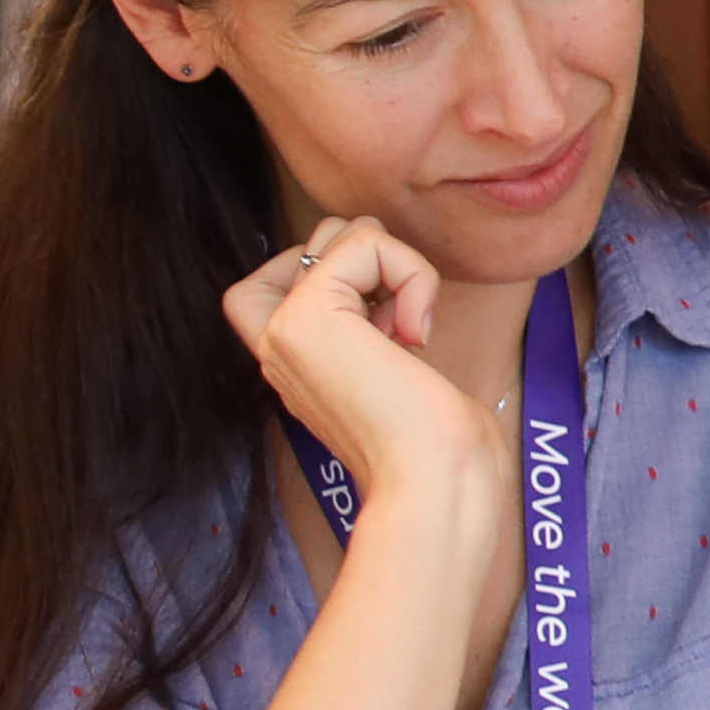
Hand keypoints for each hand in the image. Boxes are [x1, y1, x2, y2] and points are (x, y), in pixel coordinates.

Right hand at [220, 216, 489, 531]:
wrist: (434, 476)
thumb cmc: (435, 435)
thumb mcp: (386, 362)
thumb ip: (362, 313)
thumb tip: (368, 240)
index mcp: (291, 358)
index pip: (280, 275)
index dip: (347, 273)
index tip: (385, 329)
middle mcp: (275, 344)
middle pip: (320, 241)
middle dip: (380, 262)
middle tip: (400, 328)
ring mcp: (281, 331)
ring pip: (342, 233)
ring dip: (399, 265)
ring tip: (407, 329)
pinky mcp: (304, 317)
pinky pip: (366, 241)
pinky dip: (411, 271)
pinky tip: (413, 331)